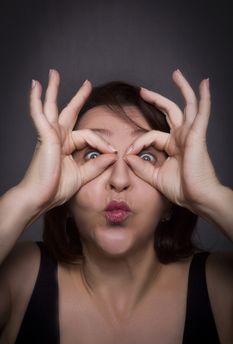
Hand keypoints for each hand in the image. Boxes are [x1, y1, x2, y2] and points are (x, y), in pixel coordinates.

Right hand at [19, 69, 116, 211]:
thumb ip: (97, 165)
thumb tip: (113, 156)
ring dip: (53, 89)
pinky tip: (35, 86)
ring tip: (53, 74)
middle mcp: (58, 137)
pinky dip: (36, 100)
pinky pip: (40, 114)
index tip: (113, 151)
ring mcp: (50, 135)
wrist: (41, 197)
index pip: (89, 136)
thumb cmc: (57, 188)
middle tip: (86, 83)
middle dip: (77, 97)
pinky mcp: (44, 136)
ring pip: (52, 107)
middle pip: (68, 111)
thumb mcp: (83, 175)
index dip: (102, 142)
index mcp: (67, 145)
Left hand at [124, 69, 219, 212]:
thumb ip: (141, 166)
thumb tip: (127, 157)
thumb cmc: (181, 189)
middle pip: (169, 111)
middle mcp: (182, 137)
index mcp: (172, 146)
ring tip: (176, 74)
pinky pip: (202, 113)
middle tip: (142, 91)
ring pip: (187, 105)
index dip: (138, 142)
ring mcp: (190, 134)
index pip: (151, 135)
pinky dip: (204, 98)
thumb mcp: (155, 176)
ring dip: (182, 89)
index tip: (128, 153)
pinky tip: (204, 84)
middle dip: (156, 99)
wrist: (197, 198)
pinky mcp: (197, 135)